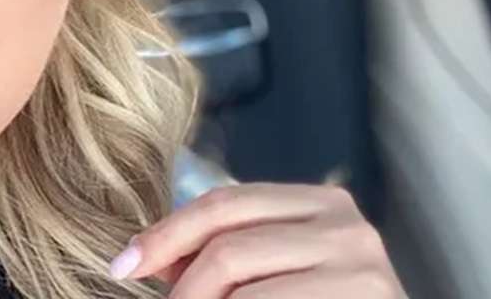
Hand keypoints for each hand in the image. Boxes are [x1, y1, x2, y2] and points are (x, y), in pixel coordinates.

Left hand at [107, 182, 405, 297]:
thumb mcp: (273, 268)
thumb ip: (221, 254)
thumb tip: (148, 256)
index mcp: (319, 202)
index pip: (223, 202)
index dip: (166, 232)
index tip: (122, 263)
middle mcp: (346, 223)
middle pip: (230, 244)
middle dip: (183, 283)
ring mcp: (361, 262)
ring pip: (244, 284)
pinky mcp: (368, 297)